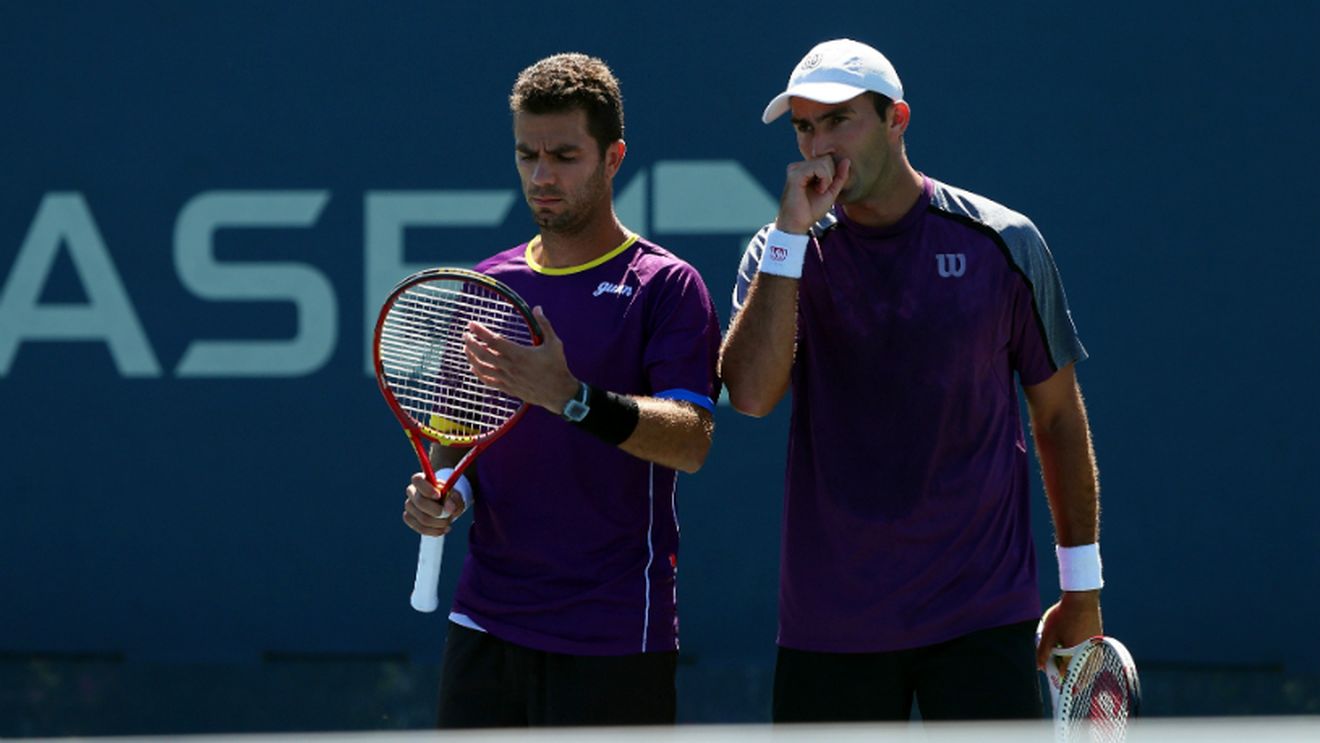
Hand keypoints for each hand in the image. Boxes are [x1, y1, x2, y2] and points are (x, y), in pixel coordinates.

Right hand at [402, 472, 466, 536]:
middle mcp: (411, 491)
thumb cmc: (449, 497)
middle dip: (437, 511)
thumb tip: (450, 508)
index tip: (439, 495)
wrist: (444, 505)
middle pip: (420, 502)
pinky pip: (420, 528)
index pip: (417, 480)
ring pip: (422, 518)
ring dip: (439, 522)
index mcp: (421, 480)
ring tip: (449, 521)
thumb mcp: (455, 495)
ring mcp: (409, 505)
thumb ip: (454, 499)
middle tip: (450, 513)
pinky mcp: (409, 518)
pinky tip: (444, 529)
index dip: (427, 489)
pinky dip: (434, 531)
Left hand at [464, 306, 578, 413]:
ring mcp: (507, 378)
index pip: (493, 340)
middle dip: (471, 343)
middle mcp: (509, 366)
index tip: (472, 324)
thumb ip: (544, 325)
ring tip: (466, 348)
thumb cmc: (557, 367)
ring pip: (482, 368)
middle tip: (465, 335)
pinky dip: (478, 373)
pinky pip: (488, 381)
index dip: (480, 331)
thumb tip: (538, 308)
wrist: (559, 393)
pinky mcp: (508, 388)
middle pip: (482, 353)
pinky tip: (473, 367)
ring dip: (472, 357)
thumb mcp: (554, 343)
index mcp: (518, 353)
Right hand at [776, 156, 850, 233]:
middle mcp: (798, 166)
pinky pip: (818, 167)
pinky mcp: (795, 174)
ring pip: (824, 161)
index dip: (832, 173)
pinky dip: (824, 179)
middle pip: (826, 158)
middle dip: (831, 175)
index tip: (825, 189)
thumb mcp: (831, 191)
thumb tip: (847, 160)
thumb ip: (840, 176)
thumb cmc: (811, 210)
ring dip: (828, 179)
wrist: (798, 224)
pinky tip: (819, 189)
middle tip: (822, 191)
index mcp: (804, 169)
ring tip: (820, 191)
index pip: (826, 159)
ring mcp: (795, 168)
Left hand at [1036, 590, 1102, 669]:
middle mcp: (1089, 654)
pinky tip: (1073, 647)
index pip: (1067, 674)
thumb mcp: (1048, 634)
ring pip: (1086, 663)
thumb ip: (1043, 652)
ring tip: (1063, 654)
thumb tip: (1040, 667)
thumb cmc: (1063, 615)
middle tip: (1057, 663)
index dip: (1057, 674)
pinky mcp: (1099, 641)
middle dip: (1067, 670)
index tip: (1051, 670)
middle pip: (1078, 671)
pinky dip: (1082, 655)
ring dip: (1075, 662)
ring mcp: (1096, 648)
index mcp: (1076, 655)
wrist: (1081, 598)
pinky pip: (1091, 655)